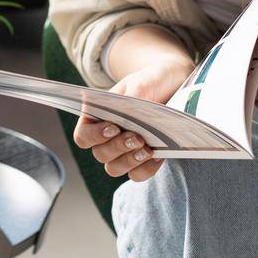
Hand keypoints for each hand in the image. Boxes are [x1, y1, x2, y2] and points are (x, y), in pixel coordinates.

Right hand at [71, 57, 193, 183]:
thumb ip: (133, 94)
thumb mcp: (141, 82)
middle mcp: (106, 138)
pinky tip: (158, 156)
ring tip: (147, 149)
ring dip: (129, 161)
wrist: (173, 86)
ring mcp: (123, 152)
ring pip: (114, 168)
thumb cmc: (150, 82)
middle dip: (118, 148)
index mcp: (97, 117)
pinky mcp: (141, 161)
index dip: (94, 136)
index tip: (113, 128)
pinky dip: (145, 168)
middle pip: (100, 154)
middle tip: (138, 137)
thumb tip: (130, 112)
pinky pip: (136, 175)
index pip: (83, 135)